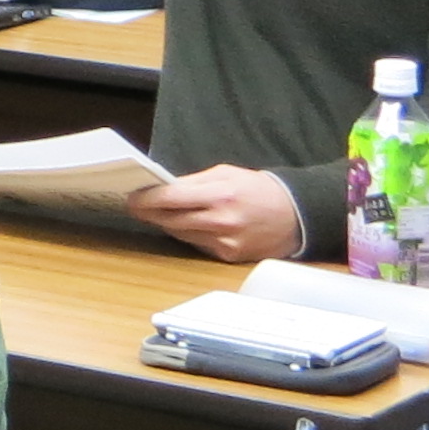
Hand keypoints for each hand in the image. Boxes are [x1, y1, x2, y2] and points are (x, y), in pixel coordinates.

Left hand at [128, 164, 308, 263]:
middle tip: (136, 206)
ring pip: (181, 234)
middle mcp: (221, 221)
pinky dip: (188, 234)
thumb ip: (193, 181)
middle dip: (149, 213)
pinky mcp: (229, 256)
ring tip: (158, 213)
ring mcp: (225, 242)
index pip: (170, 199)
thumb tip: (162, 187)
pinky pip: (197, 244)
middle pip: (170, 220)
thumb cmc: (259, 189)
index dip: (146, 199)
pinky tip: (187, 224)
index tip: (132, 197)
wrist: (297, 215)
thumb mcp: (226, 173)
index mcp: (220, 195)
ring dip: (167, 223)